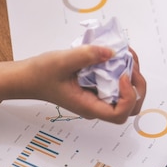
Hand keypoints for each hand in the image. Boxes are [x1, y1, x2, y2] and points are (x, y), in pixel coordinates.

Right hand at [22, 45, 145, 123]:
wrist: (28, 77)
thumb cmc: (41, 74)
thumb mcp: (61, 61)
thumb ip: (87, 55)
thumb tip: (112, 52)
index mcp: (89, 107)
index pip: (119, 114)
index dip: (128, 96)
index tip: (121, 75)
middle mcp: (97, 105)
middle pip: (130, 107)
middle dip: (137, 86)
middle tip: (130, 64)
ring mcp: (99, 97)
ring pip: (128, 95)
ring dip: (132, 76)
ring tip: (126, 55)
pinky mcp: (98, 87)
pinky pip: (118, 84)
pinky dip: (124, 69)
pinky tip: (118, 54)